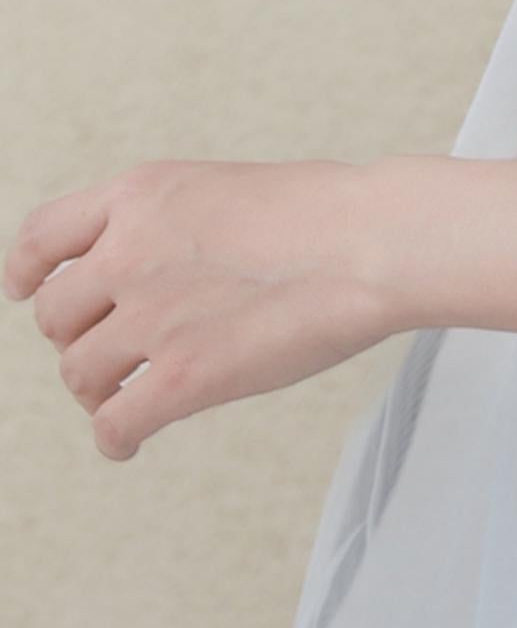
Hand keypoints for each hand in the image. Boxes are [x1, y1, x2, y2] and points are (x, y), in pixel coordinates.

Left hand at [3, 156, 389, 460]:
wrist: (371, 242)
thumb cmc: (323, 213)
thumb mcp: (220, 187)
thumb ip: (168, 224)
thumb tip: (146, 271)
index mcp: (142, 195)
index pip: (41, 235)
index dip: (27, 271)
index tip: (27, 290)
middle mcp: (131, 252)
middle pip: (56, 315)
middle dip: (81, 335)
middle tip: (119, 348)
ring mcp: (152, 317)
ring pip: (78, 374)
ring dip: (100, 389)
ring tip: (133, 392)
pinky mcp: (181, 378)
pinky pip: (113, 426)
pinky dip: (116, 441)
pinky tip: (132, 441)